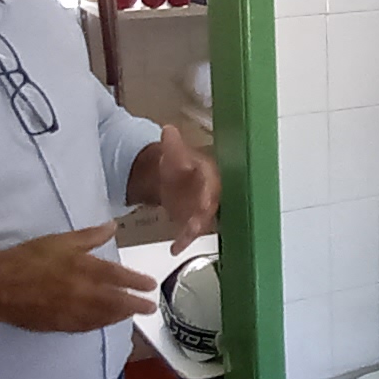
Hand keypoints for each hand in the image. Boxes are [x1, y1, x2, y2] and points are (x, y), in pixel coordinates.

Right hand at [0, 223, 157, 333]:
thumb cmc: (27, 258)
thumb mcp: (59, 240)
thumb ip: (89, 236)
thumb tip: (113, 226)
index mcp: (84, 269)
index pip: (118, 276)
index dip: (136, 281)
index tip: (150, 285)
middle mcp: (84, 294)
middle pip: (117, 302)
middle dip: (136, 305)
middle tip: (150, 308)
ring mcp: (73, 312)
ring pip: (104, 317)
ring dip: (120, 316)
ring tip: (131, 314)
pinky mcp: (60, 325)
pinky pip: (87, 327)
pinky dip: (100, 324)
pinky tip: (104, 323)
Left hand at [134, 127, 220, 249]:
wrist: (172, 179)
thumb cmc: (178, 165)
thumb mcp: (172, 150)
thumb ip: (171, 142)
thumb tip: (168, 130)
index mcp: (208, 172)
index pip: (211, 178)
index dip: (208, 188)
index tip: (205, 197)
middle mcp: (211, 191)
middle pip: (211, 202)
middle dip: (205, 211)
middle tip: (199, 220)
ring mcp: (204, 208)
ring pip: (204, 220)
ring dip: (196, 228)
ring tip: (187, 235)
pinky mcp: (194, 221)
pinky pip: (191, 232)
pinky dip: (184, 240)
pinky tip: (175, 247)